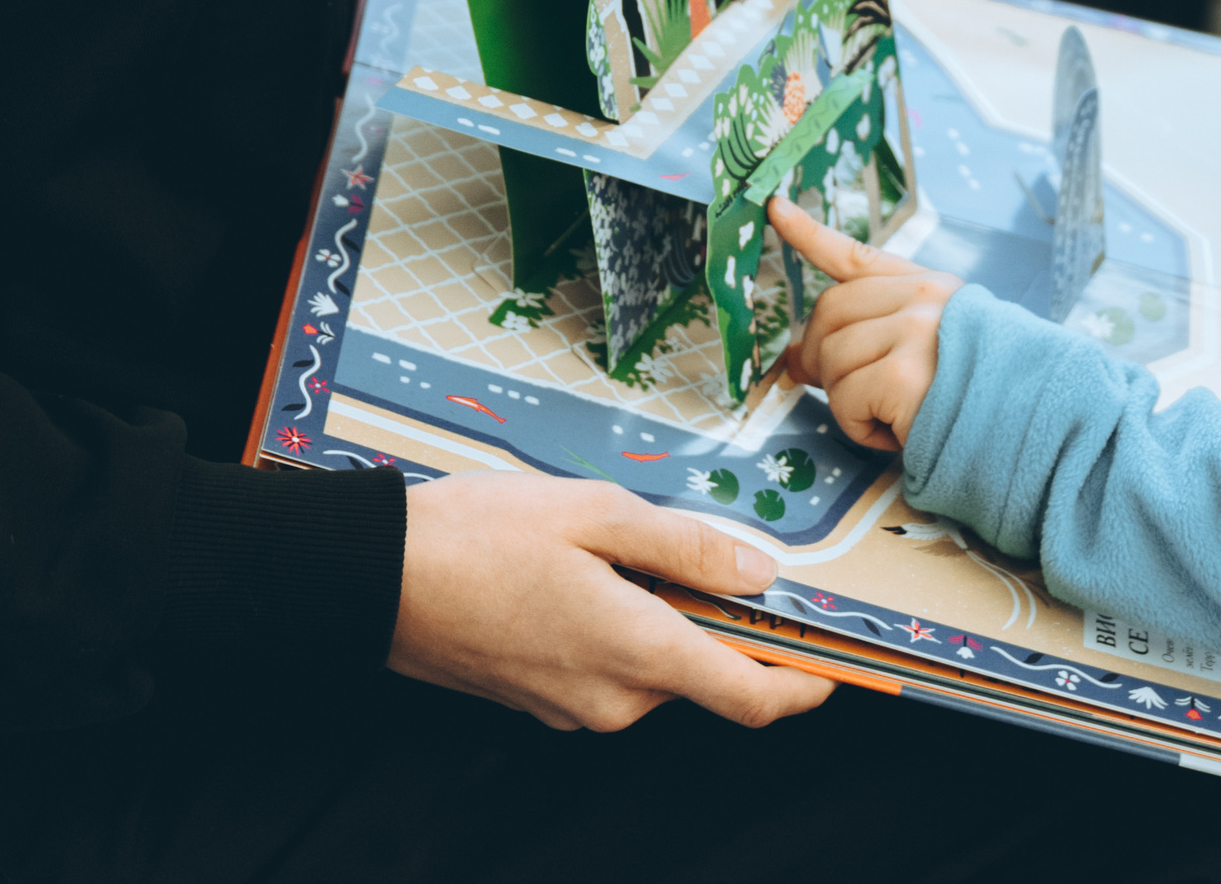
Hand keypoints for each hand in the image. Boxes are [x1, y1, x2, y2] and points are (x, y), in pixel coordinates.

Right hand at [388, 471, 834, 732]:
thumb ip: (685, 545)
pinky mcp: (543, 700)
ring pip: (654, 664)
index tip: (841, 662)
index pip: (751, 698)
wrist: (379, 579)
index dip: (806, 684)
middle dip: (718, 617)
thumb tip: (757, 572)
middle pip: (702, 670)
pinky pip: (609, 667)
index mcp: (637, 652)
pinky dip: (622, 624)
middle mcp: (613, 698)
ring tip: (616, 544)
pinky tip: (583, 572)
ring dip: (662, 614)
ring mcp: (574, 707)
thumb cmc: (480, 537)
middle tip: (705, 547)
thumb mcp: (596, 513)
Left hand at [771, 199, 959, 453]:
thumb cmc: (977, 400)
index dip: (810, 234)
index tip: (776, 209)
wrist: (1033, 428)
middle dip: (821, 358)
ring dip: (848, 402)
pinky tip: (899, 431)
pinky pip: (845, 400)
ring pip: (831, 359)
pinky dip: (861, 428)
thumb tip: (795, 356)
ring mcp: (913, 330)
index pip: (858, 256)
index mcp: (929, 287)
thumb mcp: (929, 353)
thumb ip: (871, 339)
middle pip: (828, 313)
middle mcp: (922, 297)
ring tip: (892, 415)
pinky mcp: (900, 374)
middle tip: (849, 395)